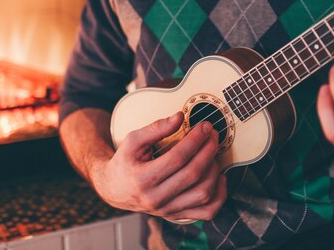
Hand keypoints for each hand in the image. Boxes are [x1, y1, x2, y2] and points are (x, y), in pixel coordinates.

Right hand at [88, 112, 226, 220]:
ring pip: (202, 194)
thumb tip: (180, 117)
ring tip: (212, 153)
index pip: (177, 157)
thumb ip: (156, 128)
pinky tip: (219, 177)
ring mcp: (167, 210)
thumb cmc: (124, 162)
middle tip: (213, 135)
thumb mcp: (132, 141)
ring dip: (214, 170)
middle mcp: (156, 198)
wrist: (114, 190)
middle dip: (208, 151)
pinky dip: (219, 196)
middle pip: (193, 174)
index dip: (195, 139)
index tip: (205, 126)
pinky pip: (206, 212)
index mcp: (143, 179)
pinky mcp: (176, 215)